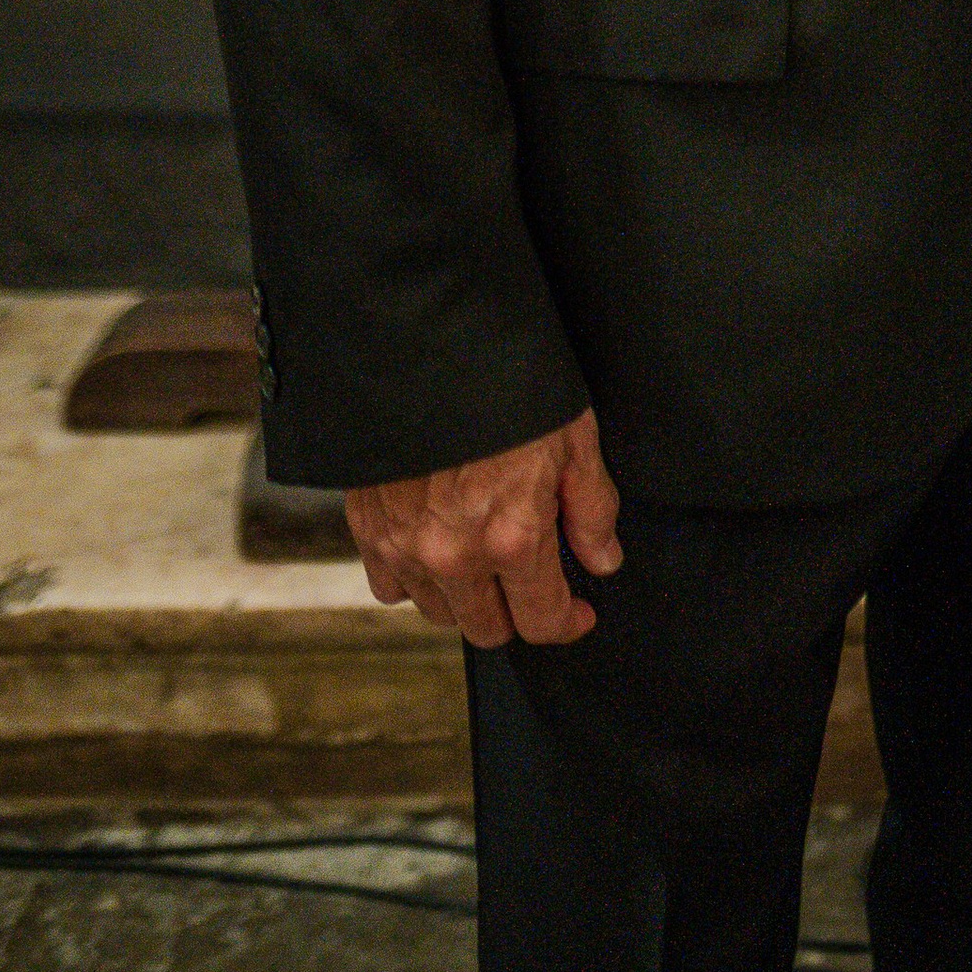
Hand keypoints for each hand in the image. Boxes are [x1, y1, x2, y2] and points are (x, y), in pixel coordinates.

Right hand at [347, 408, 621, 649]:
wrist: (426, 342)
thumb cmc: (506, 382)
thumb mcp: (573, 436)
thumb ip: (591, 507)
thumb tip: (602, 558)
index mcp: (511, 536)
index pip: (542, 620)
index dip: (568, 622)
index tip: (577, 613)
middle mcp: (454, 554)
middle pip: (488, 629)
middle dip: (518, 614)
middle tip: (531, 583)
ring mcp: (405, 545)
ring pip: (440, 612)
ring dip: (466, 599)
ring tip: (485, 562)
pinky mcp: (368, 527)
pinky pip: (389, 586)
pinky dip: (413, 579)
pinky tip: (435, 550)